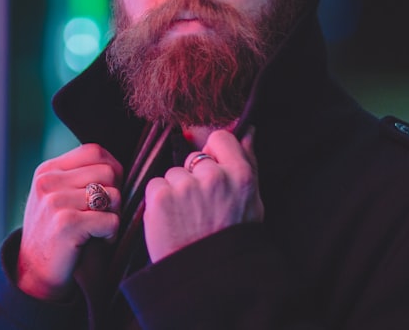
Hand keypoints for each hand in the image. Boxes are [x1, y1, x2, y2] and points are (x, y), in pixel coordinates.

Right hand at [17, 143, 122, 299]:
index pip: (95, 151)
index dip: (112, 170)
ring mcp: (55, 202)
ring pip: (114, 196)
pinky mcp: (66, 224)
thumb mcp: (55, 196)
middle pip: (109, 172)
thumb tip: (117, 167)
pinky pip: (111, 220)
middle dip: (115, 195)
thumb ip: (77, 177)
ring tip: (99, 229)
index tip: (107, 193)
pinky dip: (111, 234)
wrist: (33, 274)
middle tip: (103, 215)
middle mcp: (48, 181)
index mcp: (48, 170)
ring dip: (114, 216)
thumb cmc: (53, 233)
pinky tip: (98, 241)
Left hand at [143, 128, 262, 262]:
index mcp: (241, 176)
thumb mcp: (251, 203)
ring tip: (187, 219)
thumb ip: (248, 163)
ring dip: (175, 191)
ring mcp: (185, 185)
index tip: (212, 171)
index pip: (220, 138)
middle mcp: (214, 177)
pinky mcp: (160, 196)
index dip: (213, 154)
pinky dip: (159, 201)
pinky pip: (156, 185)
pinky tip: (171, 221)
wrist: (203, 278)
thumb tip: (248, 130)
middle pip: (193, 159)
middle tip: (201, 209)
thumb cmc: (229, 239)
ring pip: (173, 173)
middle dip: (194, 177)